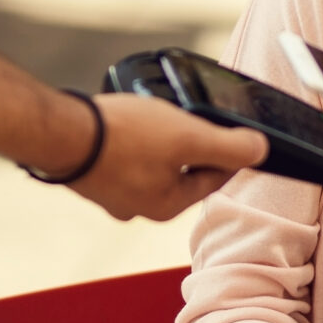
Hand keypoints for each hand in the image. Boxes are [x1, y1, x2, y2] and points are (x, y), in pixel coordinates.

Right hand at [64, 93, 268, 221]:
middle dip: (192, 145)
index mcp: (168, 206)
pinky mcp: (93, 175)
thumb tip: (260, 152)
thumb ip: (229, 147)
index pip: (216, 178)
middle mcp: (140, 208)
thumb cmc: (124, 137)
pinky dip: (132, 140)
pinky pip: (125, 157)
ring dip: (161, 141)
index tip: (236, 129)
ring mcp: (113, 195)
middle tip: (191, 115)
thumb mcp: (189, 137)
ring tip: (158, 114)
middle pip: (184, 172)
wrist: (61, 133)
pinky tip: (128, 121)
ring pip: (153, 164)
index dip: (231, 150)